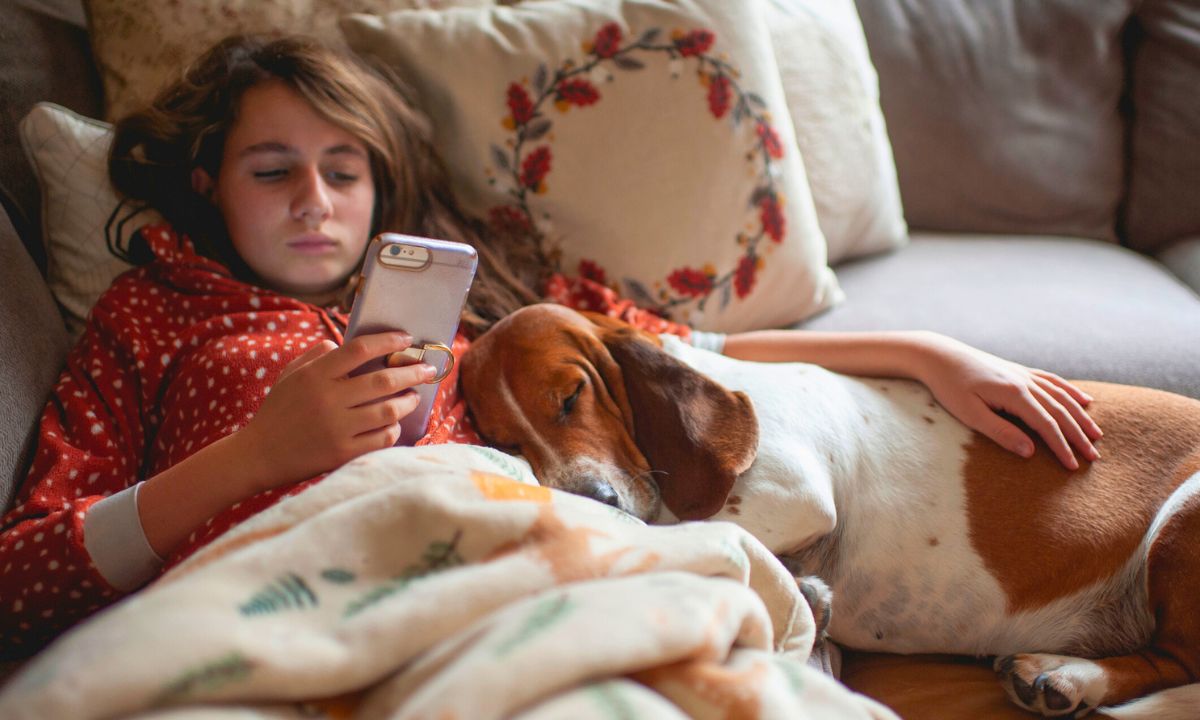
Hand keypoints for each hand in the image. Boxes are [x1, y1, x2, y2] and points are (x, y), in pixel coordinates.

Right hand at [235, 331, 435, 490]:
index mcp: (315, 375)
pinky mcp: (342, 453)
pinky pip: (381, 439)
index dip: (387, 341)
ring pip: (388, 411)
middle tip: (427, 370)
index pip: (359, 349)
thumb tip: (341, 342)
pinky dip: (394, 430)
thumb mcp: (290, 375)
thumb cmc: (277, 411)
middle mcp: (328, 399)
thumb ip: (316, 355)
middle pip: (383, 380)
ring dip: (408, 402)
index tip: (406, 339)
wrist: (258, 455)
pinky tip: (395, 424)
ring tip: (414, 397)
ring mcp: (337, 428)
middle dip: (412, 372)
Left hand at [911, 333, 1101, 469]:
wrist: (940, 355)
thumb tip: (1031, 452)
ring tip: (1097, 435)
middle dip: (1079, 436)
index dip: (1062, 447)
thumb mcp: (970, 414)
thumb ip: (1000, 432)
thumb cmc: (950, 387)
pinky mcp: (1019, 371)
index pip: (1046, 425)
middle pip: (1060, 412)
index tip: (1073, 466)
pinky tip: (1085, 400)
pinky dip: (1071, 391)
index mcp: (1014, 394)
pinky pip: (1053, 381)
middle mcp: (1025, 382)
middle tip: (1094, 457)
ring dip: (1081, 416)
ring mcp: (1024, 374)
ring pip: (1062, 396)